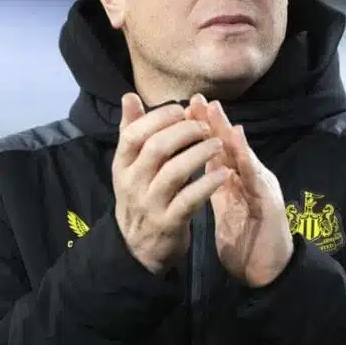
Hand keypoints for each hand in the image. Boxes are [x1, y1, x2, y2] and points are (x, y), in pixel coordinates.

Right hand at [113, 93, 227, 273]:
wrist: (138, 248)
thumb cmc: (140, 195)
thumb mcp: (130, 165)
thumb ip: (131, 130)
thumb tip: (129, 96)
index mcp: (122, 165)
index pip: (134, 134)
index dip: (159, 117)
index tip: (182, 108)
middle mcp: (132, 183)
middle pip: (156, 148)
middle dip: (184, 132)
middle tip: (205, 126)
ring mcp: (150, 204)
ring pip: (175, 171)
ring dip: (200, 153)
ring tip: (218, 144)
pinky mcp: (169, 223)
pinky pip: (190, 199)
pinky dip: (208, 183)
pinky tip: (223, 172)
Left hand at [186, 95, 293, 286]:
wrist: (267, 269)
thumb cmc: (244, 236)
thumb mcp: (225, 205)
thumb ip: (214, 180)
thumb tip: (196, 160)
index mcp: (234, 179)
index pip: (216, 148)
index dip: (201, 129)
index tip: (183, 108)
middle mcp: (248, 177)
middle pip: (229, 145)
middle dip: (212, 121)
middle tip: (196, 98)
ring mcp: (260, 186)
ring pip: (242, 153)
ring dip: (228, 130)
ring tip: (214, 109)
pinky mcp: (268, 201)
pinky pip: (254, 178)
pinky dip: (245, 157)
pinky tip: (237, 141)